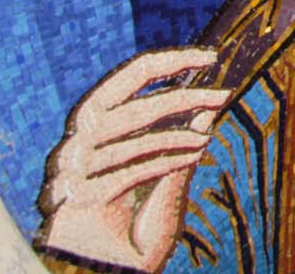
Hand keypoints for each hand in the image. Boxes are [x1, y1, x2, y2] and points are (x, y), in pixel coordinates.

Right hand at [38, 47, 230, 271]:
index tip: (210, 58)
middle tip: (221, 95)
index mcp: (91, 128)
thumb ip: (179, 147)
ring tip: (207, 138)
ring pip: (131, 139)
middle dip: (179, 96)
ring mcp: (73, 173)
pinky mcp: (78, 200)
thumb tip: (208, 110)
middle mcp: (76, 146)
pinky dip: (165, 160)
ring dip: (177, 136)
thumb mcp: (164, 185)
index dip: (169, 63)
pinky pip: (128, 171)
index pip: (129, 78)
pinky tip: (194, 153)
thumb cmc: (130, 235)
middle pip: (128, 106)